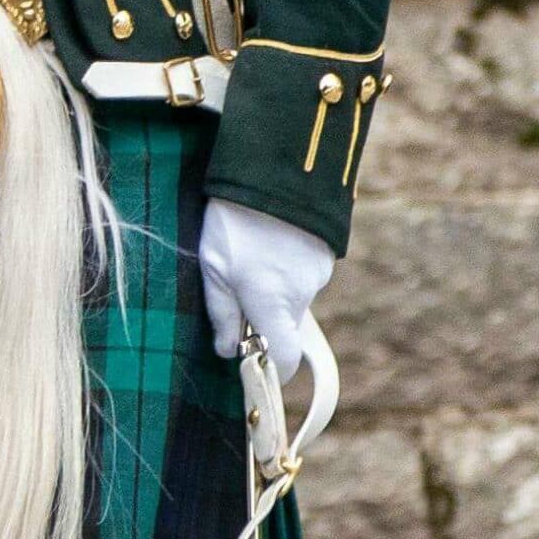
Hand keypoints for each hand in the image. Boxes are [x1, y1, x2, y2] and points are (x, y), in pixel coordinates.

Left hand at [199, 198, 334, 371]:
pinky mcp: (325, 256)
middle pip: (284, 327)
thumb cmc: (234, 220)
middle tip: (233, 289)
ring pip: (292, 300)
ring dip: (272, 290)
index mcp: (270, 303)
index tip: (249, 361)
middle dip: (261, 319)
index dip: (269, 368)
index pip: (283, 359)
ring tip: (247, 254)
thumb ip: (221, 312)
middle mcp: (300, 295)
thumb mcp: (213, 266)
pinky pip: (302, 277)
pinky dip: (285, 270)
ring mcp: (317, 275)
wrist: (275, 170)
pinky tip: (267, 242)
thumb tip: (227, 350)